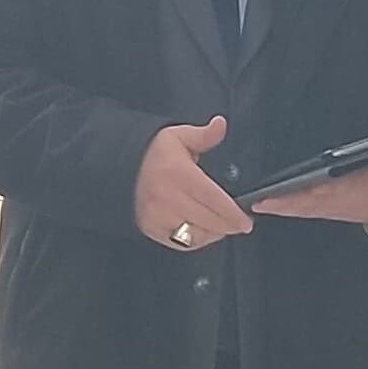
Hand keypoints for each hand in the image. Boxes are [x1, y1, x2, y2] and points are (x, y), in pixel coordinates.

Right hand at [135, 118, 252, 251]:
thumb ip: (204, 135)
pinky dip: (197, 240)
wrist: (121, 169)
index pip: (213, 198)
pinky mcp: (153, 229)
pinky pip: (182, 243)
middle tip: (240, 224)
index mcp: (178, 174)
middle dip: (229, 225)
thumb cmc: (154, 154)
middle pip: (209, 220)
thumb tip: (221, 124)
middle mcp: (168, 198)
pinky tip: (204, 231)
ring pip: (198, 235)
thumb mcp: (179, 137)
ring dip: (214, 233)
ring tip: (222, 225)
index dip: (232, 213)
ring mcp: (159, 216)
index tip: (245, 222)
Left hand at [252, 144, 367, 227]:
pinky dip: (287, 206)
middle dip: (284, 202)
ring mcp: (338, 207)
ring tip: (254, 202)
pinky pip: (306, 208)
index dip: (309, 193)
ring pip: (304, 208)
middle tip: (258, 200)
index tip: (289, 193)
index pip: (331, 191)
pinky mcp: (333, 207)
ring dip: (281, 206)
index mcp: (362, 189)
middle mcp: (346, 201)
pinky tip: (267, 202)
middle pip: (309, 202)